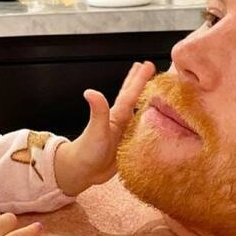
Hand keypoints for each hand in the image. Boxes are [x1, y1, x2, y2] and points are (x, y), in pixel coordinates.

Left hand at [55, 61, 155, 195]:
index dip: (139, 80)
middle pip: (133, 97)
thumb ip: (97, 111)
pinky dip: (148, 123)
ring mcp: (125, 133)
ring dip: (145, 100)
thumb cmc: (87, 151)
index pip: (131, 95)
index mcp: (117, 116)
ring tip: (152, 90)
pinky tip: (152, 121)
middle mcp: (122, 121)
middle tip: (147, 66)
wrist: (83, 171)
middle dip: (139, 81)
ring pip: (139, 112)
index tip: (147, 64)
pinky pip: (142, 130)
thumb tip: (90, 92)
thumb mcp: (96, 130)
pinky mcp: (129, 145)